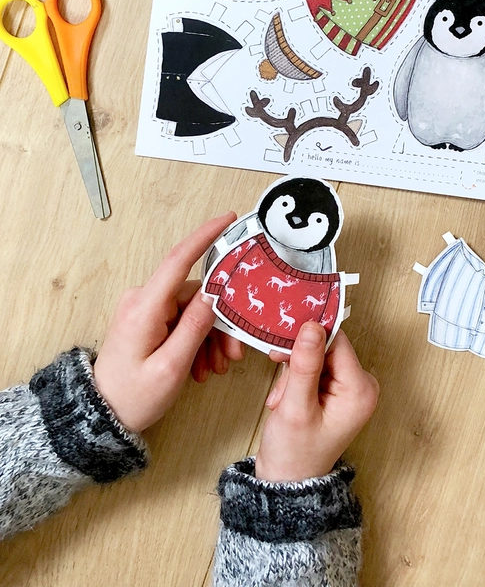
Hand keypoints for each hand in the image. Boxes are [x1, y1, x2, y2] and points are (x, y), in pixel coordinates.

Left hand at [94, 214, 243, 433]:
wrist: (101, 415)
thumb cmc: (133, 396)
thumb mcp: (171, 367)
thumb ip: (195, 327)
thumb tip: (215, 295)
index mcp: (145, 306)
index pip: (179, 260)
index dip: (205, 236)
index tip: (227, 218)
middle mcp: (143, 299)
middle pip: (196, 295)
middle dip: (220, 323)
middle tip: (233, 355)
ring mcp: (145, 308)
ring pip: (193, 309)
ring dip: (209, 337)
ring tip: (214, 368)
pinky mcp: (148, 318)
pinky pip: (182, 319)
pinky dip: (196, 339)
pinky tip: (200, 365)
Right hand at [255, 323, 378, 482]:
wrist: (288, 480)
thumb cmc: (294, 453)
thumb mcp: (295, 407)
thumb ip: (305, 365)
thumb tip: (312, 326)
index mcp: (360, 390)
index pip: (337, 341)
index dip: (308, 340)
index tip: (282, 348)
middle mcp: (361, 386)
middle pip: (327, 347)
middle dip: (299, 361)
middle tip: (281, 387)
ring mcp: (349, 388)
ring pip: (317, 356)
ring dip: (294, 373)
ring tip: (282, 400)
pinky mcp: (336, 390)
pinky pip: (315, 367)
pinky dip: (296, 379)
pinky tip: (285, 399)